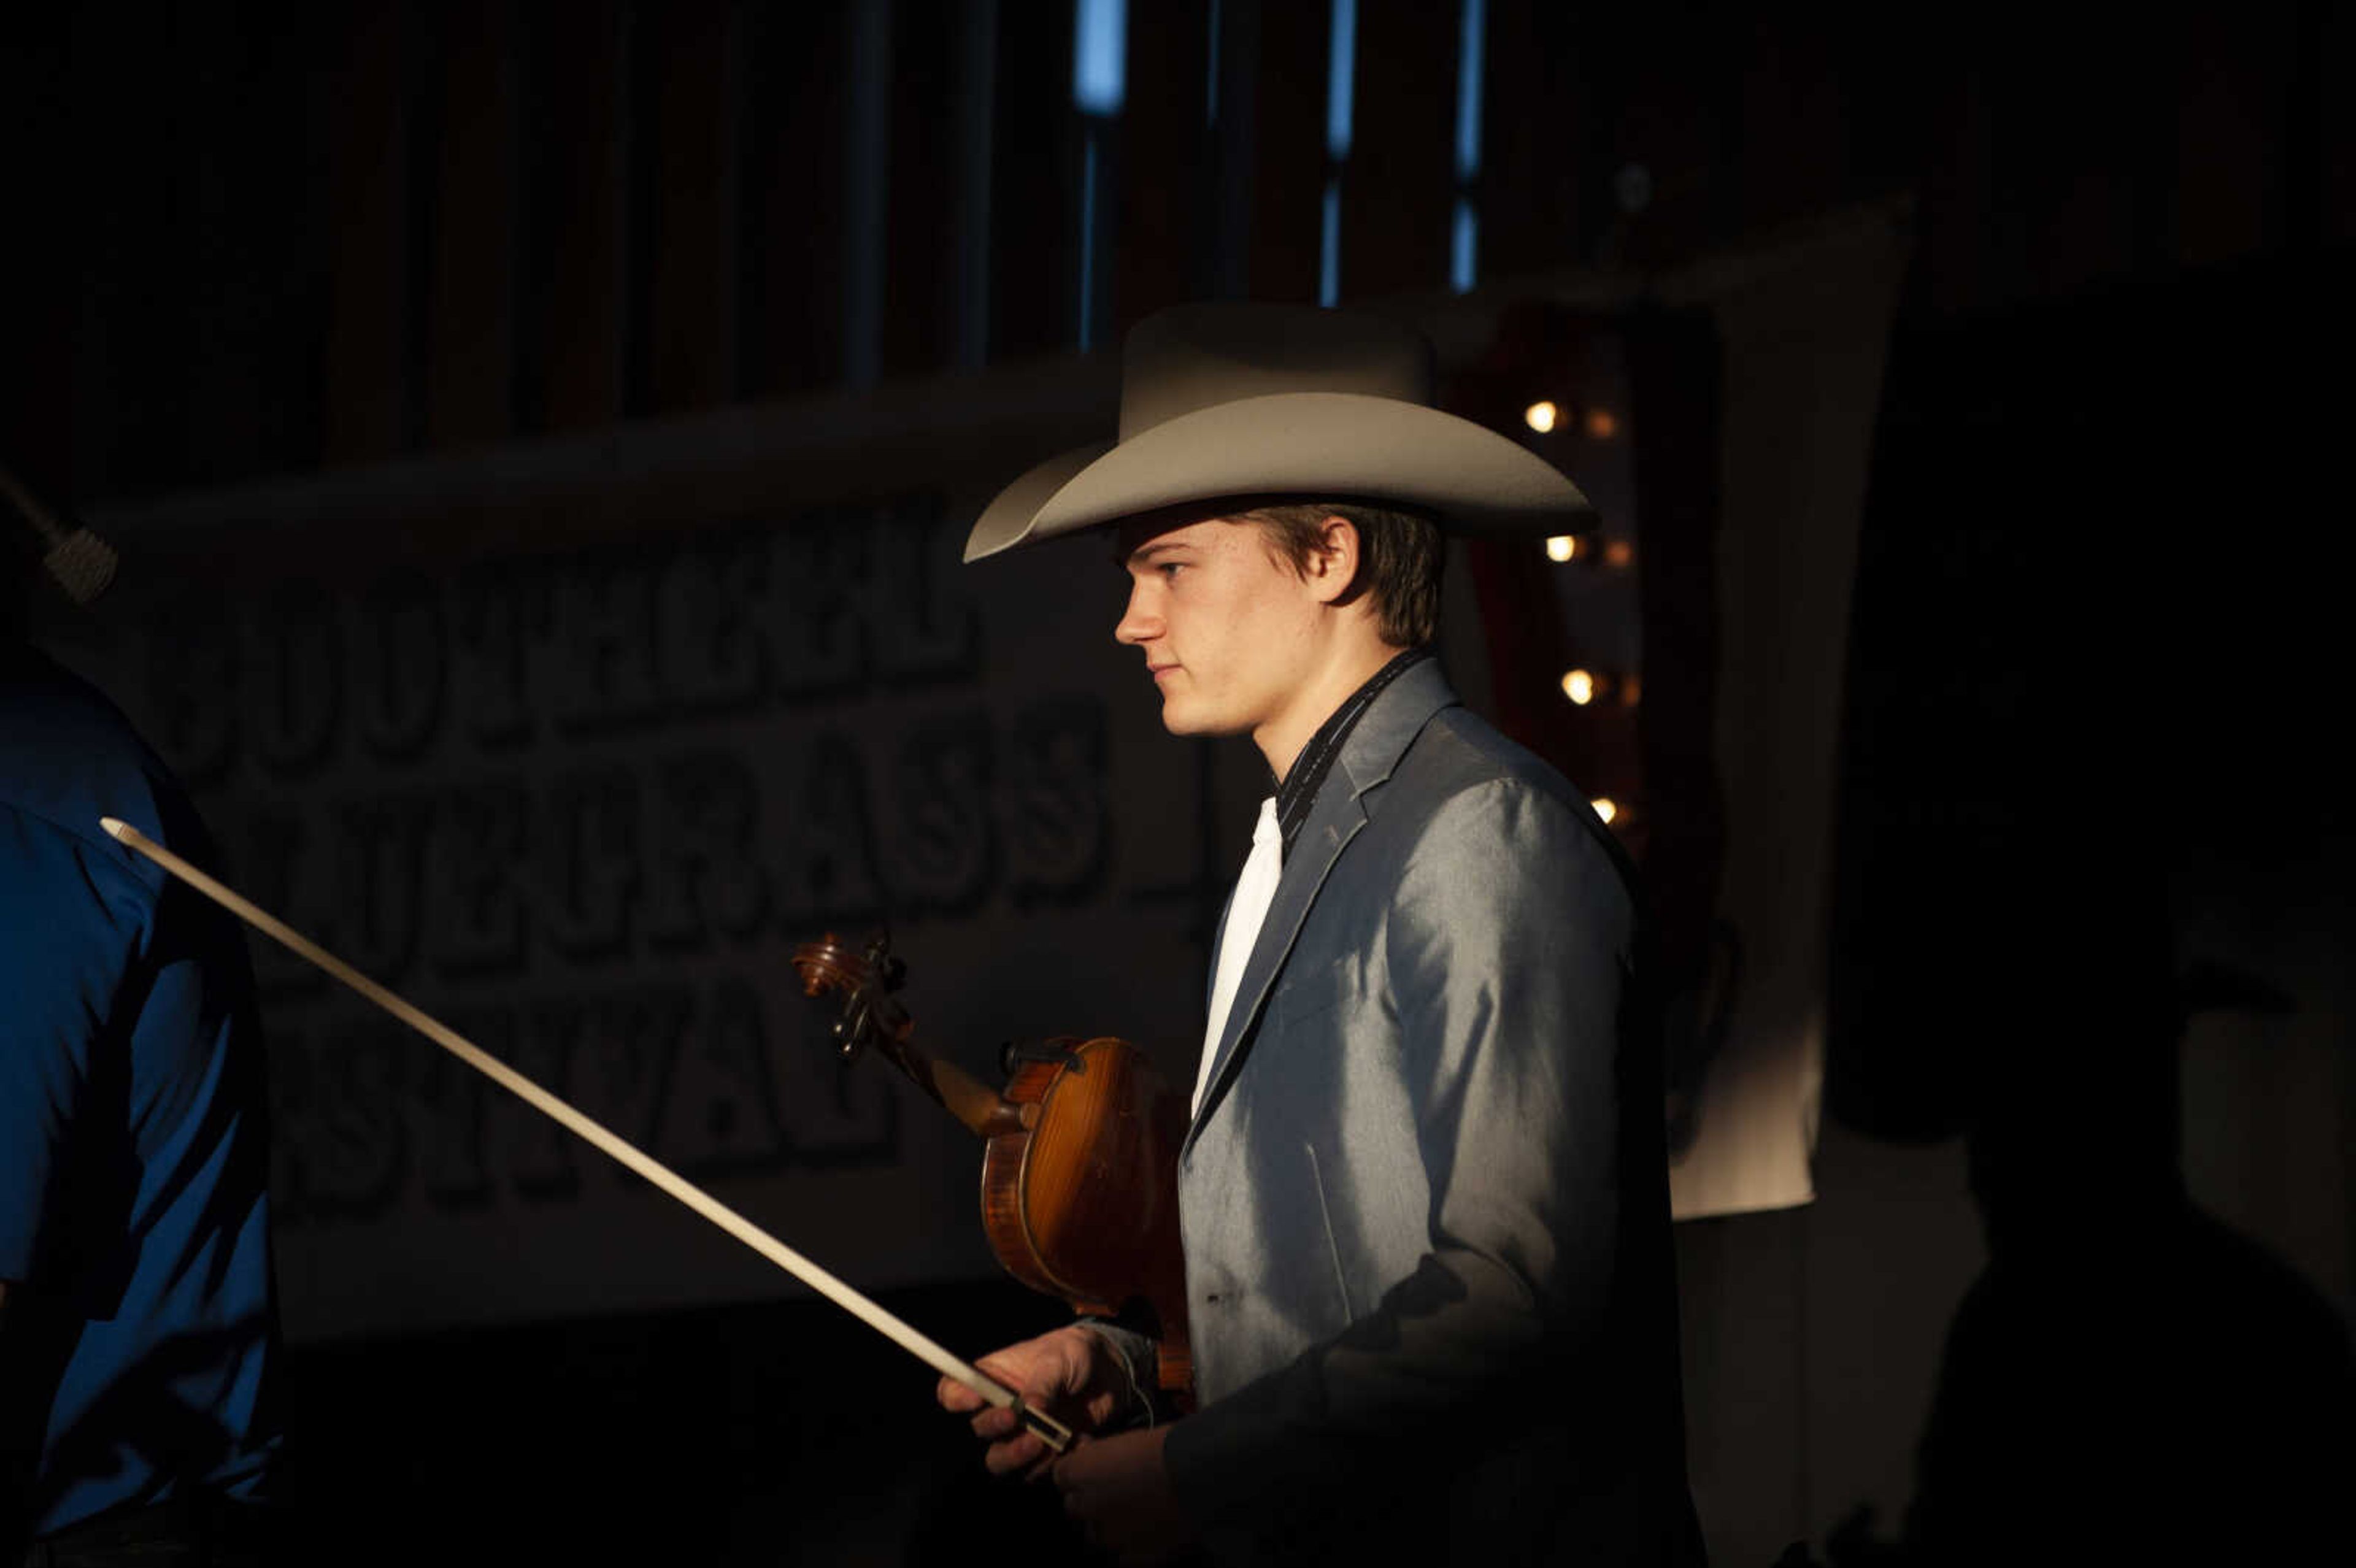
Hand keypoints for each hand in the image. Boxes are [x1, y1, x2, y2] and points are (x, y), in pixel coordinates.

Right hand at [937, 1324, 1136, 1477]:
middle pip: (979, 1430)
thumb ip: (1042, 1382)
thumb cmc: (1073, 1354)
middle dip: (994, 1428)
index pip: (953, 1391)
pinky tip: (1078, 1442)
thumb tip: (1030, 1409)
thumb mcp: (1059, 1358)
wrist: (1108, 1373)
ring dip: (1017, 1456)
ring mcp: (1020, 1434)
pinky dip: (1055, 1462)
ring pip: (999, 1459)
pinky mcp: (1043, 1453)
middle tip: (1017, 1419)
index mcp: (992, 1378)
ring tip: (1044, 1442)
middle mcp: (999, 1409)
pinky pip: (1036, 1470)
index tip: (975, 1399)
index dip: (956, 1398)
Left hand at [1054, 1426, 1194, 1563]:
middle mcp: (1087, 1505)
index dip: (1078, 1472)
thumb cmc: (1168, 1446)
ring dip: (1107, 1525)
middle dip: (1089, 1500)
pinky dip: (1130, 1545)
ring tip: (1131, 1514)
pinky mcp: (1132, 1556)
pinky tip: (1146, 1532)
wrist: (1200, 1476)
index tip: (1091, 1469)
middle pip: (1073, 1507)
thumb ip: (1100, 1451)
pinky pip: (1121, 1555)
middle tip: (1113, 1491)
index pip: (1061, 1476)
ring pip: (1095, 1535)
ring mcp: (1108, 1534)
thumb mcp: (1128, 1438)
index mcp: (1081, 1471)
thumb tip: (1086, 1449)